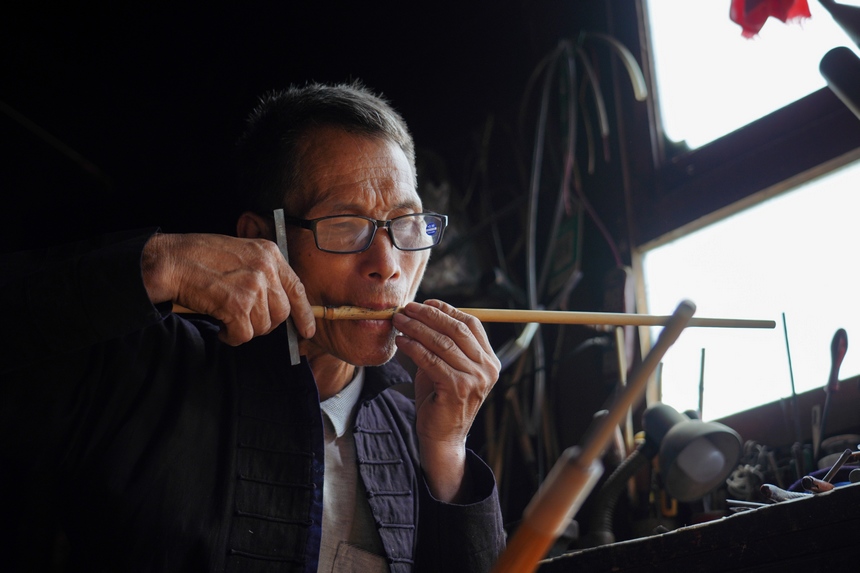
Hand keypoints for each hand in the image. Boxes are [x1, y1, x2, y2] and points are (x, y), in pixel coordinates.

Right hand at [142, 233, 315, 344]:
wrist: (171, 261)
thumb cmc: (200, 257)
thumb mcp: (241, 252)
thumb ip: (262, 272)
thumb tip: (275, 302)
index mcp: (269, 253)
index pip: (297, 288)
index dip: (304, 314)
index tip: (307, 330)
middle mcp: (265, 269)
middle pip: (281, 312)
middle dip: (264, 323)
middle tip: (244, 319)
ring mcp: (252, 287)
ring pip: (262, 326)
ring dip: (244, 329)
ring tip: (227, 318)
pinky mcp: (237, 306)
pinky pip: (244, 334)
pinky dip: (231, 336)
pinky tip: (220, 326)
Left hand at [393, 300, 499, 501]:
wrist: (442, 438)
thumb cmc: (441, 400)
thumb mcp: (447, 367)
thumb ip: (442, 344)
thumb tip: (422, 314)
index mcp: (489, 360)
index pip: (471, 324)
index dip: (447, 309)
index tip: (425, 302)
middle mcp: (488, 368)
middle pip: (457, 329)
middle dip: (429, 315)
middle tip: (407, 308)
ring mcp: (475, 379)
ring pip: (442, 342)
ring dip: (417, 328)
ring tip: (399, 321)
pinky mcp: (458, 388)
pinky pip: (431, 360)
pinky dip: (413, 347)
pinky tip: (401, 342)